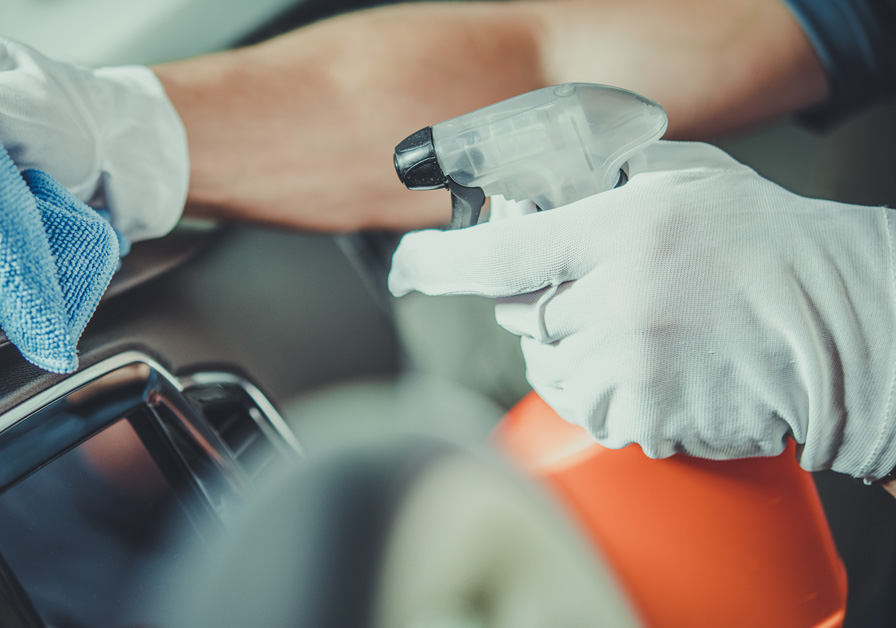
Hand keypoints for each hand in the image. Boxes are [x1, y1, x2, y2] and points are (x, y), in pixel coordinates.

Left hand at [389, 141, 895, 480]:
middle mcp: (615, 299)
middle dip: (544, 305)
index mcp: (618, 232)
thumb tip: (543, 193)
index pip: (499, 253)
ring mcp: (628, 364)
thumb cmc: (765, 245)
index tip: (410, 265)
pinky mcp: (644, 417)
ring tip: (636, 332)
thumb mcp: (686, 180)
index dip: (441, 262)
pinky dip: (606, 395)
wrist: (838, 324)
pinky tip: (653, 368)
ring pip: (549, 369)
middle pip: (523, 316)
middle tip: (599, 293)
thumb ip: (610, 180)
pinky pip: (588, 410)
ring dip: (573, 355)